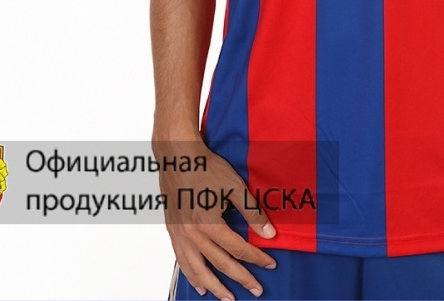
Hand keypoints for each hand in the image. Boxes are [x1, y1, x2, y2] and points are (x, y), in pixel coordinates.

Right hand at [154, 138, 277, 299]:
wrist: (177, 157)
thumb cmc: (205, 167)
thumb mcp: (234, 186)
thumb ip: (252, 211)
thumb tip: (269, 233)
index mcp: (210, 225)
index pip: (239, 249)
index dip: (257, 258)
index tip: (271, 265)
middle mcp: (193, 236)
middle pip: (221, 264)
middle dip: (241, 279)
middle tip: (256, 290)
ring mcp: (181, 236)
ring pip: (199, 270)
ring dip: (215, 287)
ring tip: (228, 298)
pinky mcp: (173, 232)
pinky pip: (182, 262)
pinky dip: (191, 275)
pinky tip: (198, 283)